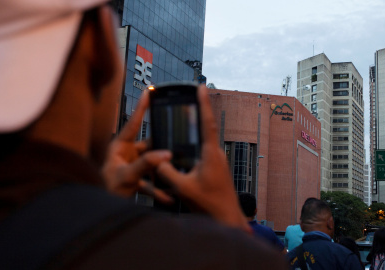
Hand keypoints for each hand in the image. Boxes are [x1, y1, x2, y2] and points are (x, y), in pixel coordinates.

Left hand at [102, 91, 173, 203]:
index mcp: (120, 146)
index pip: (133, 123)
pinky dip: (159, 190)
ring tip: (176, 174)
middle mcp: (126, 154)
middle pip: (150, 146)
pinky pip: (150, 183)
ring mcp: (131, 167)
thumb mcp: (127, 176)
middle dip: (163, 149)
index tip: (149, 92)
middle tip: (177, 147)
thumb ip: (146, 164)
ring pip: (152, 165)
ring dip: (162, 172)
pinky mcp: (134, 181)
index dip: (142, 107)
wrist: (96, 210)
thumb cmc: (104, 190)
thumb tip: (165, 154)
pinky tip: (169, 197)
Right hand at [158, 84, 250, 232]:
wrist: (227, 218)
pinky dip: (195, 146)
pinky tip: (185, 150)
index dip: (204, 104)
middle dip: (199, 113)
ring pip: (204, 142)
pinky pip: (204, 152)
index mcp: (211, 154)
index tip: (202, 87)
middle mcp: (217, 154)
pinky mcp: (216, 168)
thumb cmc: (209, 204)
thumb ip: (167, 173)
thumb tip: (157, 160)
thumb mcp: (183, 188)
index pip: (208, 123)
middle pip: (206, 129)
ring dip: (196, 131)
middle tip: (190, 97)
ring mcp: (218, 161)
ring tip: (184, 120)